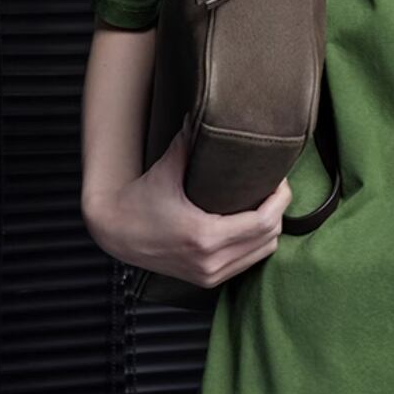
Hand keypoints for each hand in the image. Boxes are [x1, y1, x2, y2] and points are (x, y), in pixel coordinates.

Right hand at [85, 120, 293, 288]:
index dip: (280, 200)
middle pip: (269, 238)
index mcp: (205, 236)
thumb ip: (187, 142)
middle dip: (278, 211)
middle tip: (275, 187)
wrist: (113, 233)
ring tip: (266, 204)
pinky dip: (256, 245)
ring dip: (270, 229)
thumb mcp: (165, 170)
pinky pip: (247, 264)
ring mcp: (209, 274)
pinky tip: (252, 225)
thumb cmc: (138, 201)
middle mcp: (210, 261)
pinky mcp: (206, 280)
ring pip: (262, 253)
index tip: (279, 180)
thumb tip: (200, 113)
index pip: (264, 221)